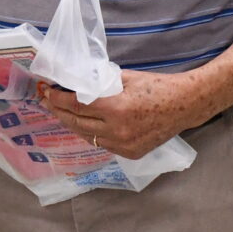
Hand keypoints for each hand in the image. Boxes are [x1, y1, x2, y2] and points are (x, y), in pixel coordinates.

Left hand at [38, 70, 205, 158]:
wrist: (186, 105)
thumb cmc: (157, 86)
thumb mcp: (125, 78)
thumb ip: (100, 83)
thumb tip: (75, 84)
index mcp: (116, 109)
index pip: (76, 105)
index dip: (57, 98)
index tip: (46, 91)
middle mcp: (117, 131)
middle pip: (77, 122)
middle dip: (58, 111)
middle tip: (47, 101)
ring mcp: (124, 145)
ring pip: (87, 136)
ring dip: (72, 124)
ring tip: (60, 112)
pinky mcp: (130, 153)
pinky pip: (102, 144)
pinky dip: (90, 133)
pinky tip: (83, 124)